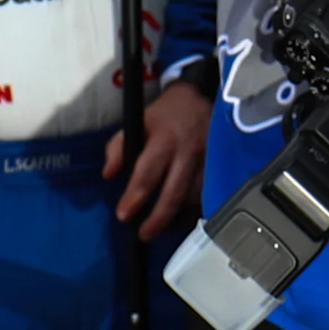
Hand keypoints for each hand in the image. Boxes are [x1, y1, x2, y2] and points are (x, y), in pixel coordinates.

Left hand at [111, 78, 210, 238]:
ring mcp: (207, 159)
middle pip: (173, 192)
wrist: (201, 95)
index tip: (124, 215)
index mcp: (164, 139)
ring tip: (161, 227)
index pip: (147, 173)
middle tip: (144, 234)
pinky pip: (206, 190)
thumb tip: (109, 174)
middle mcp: (187, 152)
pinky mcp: (219, 164)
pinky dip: (193, 204)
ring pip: (192, 195)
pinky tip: (182, 213)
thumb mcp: (137, 121)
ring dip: (176, 214)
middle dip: (158, 218)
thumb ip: (119, 147)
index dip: (135, 196)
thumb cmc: (165, 113)